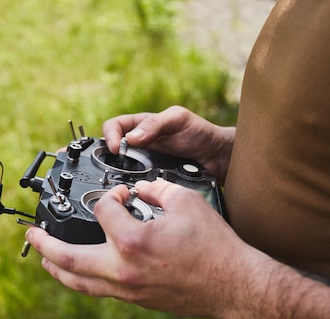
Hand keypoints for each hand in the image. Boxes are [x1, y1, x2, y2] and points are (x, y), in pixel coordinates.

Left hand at [25, 179, 254, 318]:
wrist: (233, 285)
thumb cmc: (214, 246)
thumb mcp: (186, 203)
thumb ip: (157, 189)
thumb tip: (141, 189)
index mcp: (132, 241)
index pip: (103, 210)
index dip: (111, 196)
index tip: (123, 195)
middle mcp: (122, 268)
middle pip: (67, 257)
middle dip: (44, 244)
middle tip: (31, 234)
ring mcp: (126, 289)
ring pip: (78, 282)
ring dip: (57, 267)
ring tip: (44, 258)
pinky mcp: (134, 300)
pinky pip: (98, 291)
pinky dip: (81, 280)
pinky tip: (78, 272)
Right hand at [102, 106, 234, 182]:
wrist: (219, 158)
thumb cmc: (201, 133)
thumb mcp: (178, 120)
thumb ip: (155, 125)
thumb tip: (131, 138)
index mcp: (141, 125)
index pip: (114, 126)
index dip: (110, 136)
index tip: (116, 149)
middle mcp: (140, 144)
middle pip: (112, 150)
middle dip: (110, 158)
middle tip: (117, 167)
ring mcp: (145, 163)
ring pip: (122, 169)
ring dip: (121, 174)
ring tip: (126, 179)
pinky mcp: (153, 179)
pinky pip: (137, 183)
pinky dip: (136, 186)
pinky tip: (140, 188)